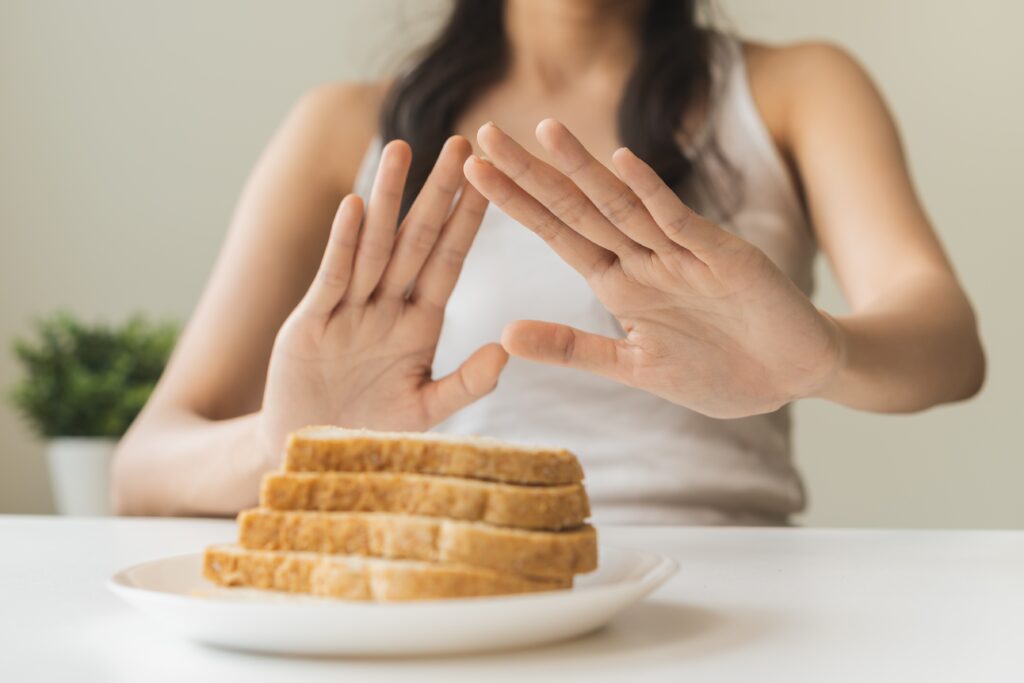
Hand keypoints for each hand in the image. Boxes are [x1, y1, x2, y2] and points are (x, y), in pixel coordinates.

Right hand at [260, 137, 507, 452]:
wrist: (313, 454)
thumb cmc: (372, 432)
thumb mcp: (425, 411)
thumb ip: (465, 384)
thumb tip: (505, 349)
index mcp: (420, 324)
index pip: (449, 261)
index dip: (468, 221)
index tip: (490, 180)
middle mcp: (388, 307)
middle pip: (417, 240)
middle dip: (438, 193)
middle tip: (460, 142)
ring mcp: (350, 310)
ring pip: (375, 246)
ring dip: (389, 199)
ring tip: (403, 150)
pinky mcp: (312, 322)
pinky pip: (333, 276)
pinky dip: (344, 243)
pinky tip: (356, 206)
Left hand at [463, 120, 841, 417]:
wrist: (794, 375)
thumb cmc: (720, 372)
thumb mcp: (634, 368)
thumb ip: (573, 349)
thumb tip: (503, 335)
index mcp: (620, 285)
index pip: (558, 234)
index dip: (516, 204)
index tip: (472, 174)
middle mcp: (644, 259)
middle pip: (578, 209)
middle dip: (531, 174)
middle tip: (483, 135)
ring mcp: (682, 254)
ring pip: (623, 205)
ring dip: (583, 170)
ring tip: (543, 132)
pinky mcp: (723, 256)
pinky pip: (681, 221)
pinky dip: (652, 195)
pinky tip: (621, 163)